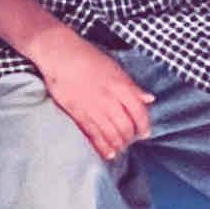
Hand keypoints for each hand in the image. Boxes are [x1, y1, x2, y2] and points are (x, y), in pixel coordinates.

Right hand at [30, 27, 154, 159]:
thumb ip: (132, 86)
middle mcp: (109, 99)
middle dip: (131, 137)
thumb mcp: (115, 68)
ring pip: (111, 134)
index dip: (144, 125)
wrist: (60, 55)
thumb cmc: (88, 57)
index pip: (139, 111)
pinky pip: (93, 135)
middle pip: (126, 126)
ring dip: (118, 144)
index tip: (145, 132)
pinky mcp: (78, 114)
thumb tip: (149, 99)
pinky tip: (108, 153)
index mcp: (121, 86)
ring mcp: (93, 108)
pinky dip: (102, 147)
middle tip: (131, 140)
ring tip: (121, 148)